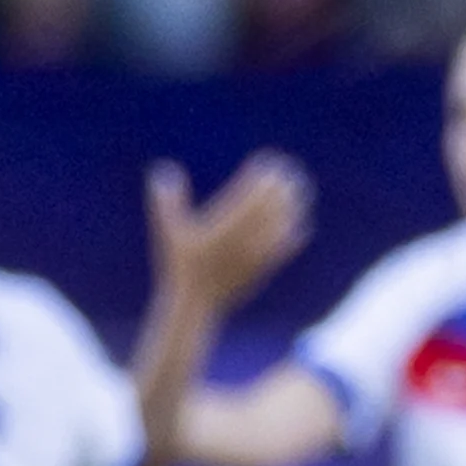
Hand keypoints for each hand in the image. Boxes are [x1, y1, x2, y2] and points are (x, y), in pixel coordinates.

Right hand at [148, 152, 313, 311]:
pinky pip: (284, 249)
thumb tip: (163, 170)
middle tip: (291, 170)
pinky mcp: (263, 269)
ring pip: (281, 226)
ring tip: (301, 190)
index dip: (261, 178)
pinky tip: (302, 224)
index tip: (267, 162)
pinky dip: (294, 234)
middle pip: (270, 208)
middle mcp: (243, 240)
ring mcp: (256, 255)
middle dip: (282, 187)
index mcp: (223, 227)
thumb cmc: (180, 264)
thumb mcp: (167, 231)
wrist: (196, 303)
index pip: (249, 197)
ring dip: (294, 206)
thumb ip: (166, 201)